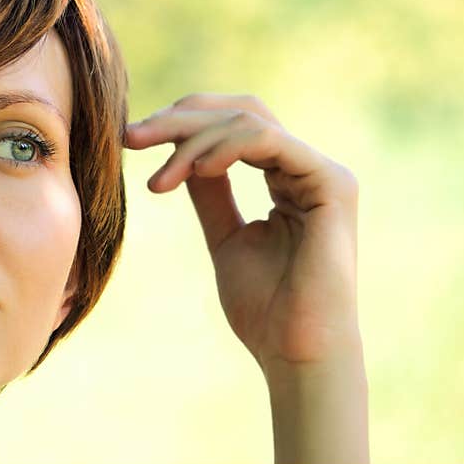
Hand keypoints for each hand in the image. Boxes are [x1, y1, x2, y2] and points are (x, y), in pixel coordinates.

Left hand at [124, 93, 360, 374]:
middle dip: (180, 119)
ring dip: (192, 141)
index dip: (181, 125)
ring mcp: (322, 173)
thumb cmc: (265, 308)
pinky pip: (269, 141)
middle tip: (131, 137)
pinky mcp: (332, 183)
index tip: (131, 143)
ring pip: (248, 121)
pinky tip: (193, 170)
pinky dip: (224, 147)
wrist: (294, 352)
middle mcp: (307, 168)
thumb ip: (210, 193)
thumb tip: (183, 157)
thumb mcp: (225, 238)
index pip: (233, 126)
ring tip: (159, 181)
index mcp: (286, 179)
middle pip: (240, 111)